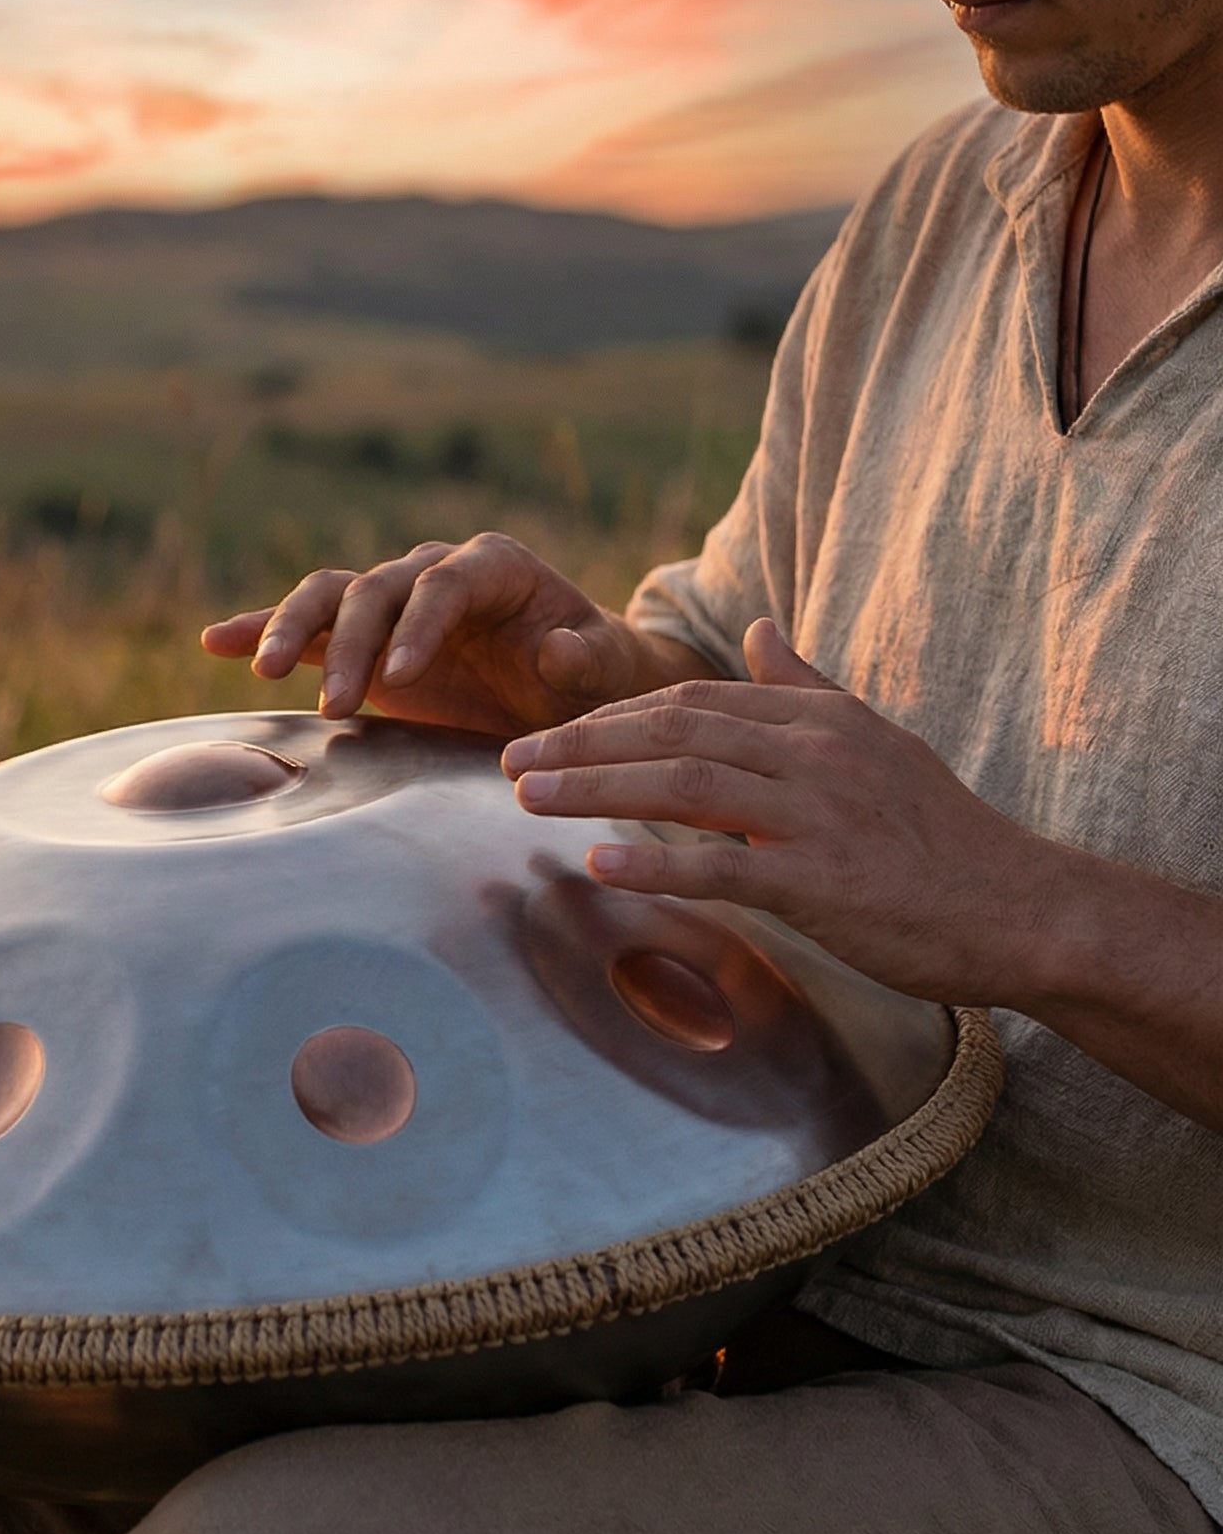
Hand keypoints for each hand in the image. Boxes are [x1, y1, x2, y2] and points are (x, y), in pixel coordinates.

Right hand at [200, 533, 707, 737]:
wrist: (573, 697)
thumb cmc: (598, 681)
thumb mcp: (609, 674)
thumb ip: (587, 660)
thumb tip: (557, 650)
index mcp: (495, 567)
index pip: (444, 583)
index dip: (419, 624)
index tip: (401, 678)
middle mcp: (434, 571)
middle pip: (377, 589)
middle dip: (353, 644)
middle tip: (336, 707)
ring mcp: (393, 603)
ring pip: (331, 597)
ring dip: (294, 630)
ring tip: (265, 675)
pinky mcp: (362, 639)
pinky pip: (308, 626)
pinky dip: (261, 629)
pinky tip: (216, 642)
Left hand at [502, 617, 1055, 1005]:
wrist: (1023, 909)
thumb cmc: (938, 835)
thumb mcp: (874, 740)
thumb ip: (805, 684)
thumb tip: (757, 624)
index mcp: (816, 718)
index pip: (690, 702)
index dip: (609, 717)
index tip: (548, 735)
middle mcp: (813, 753)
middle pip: (672, 732)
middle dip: (581, 743)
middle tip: (508, 760)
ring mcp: (818, 814)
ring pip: (684, 787)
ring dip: (595, 789)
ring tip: (525, 797)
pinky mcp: (824, 880)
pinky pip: (725, 866)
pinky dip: (658, 864)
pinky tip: (598, 863)